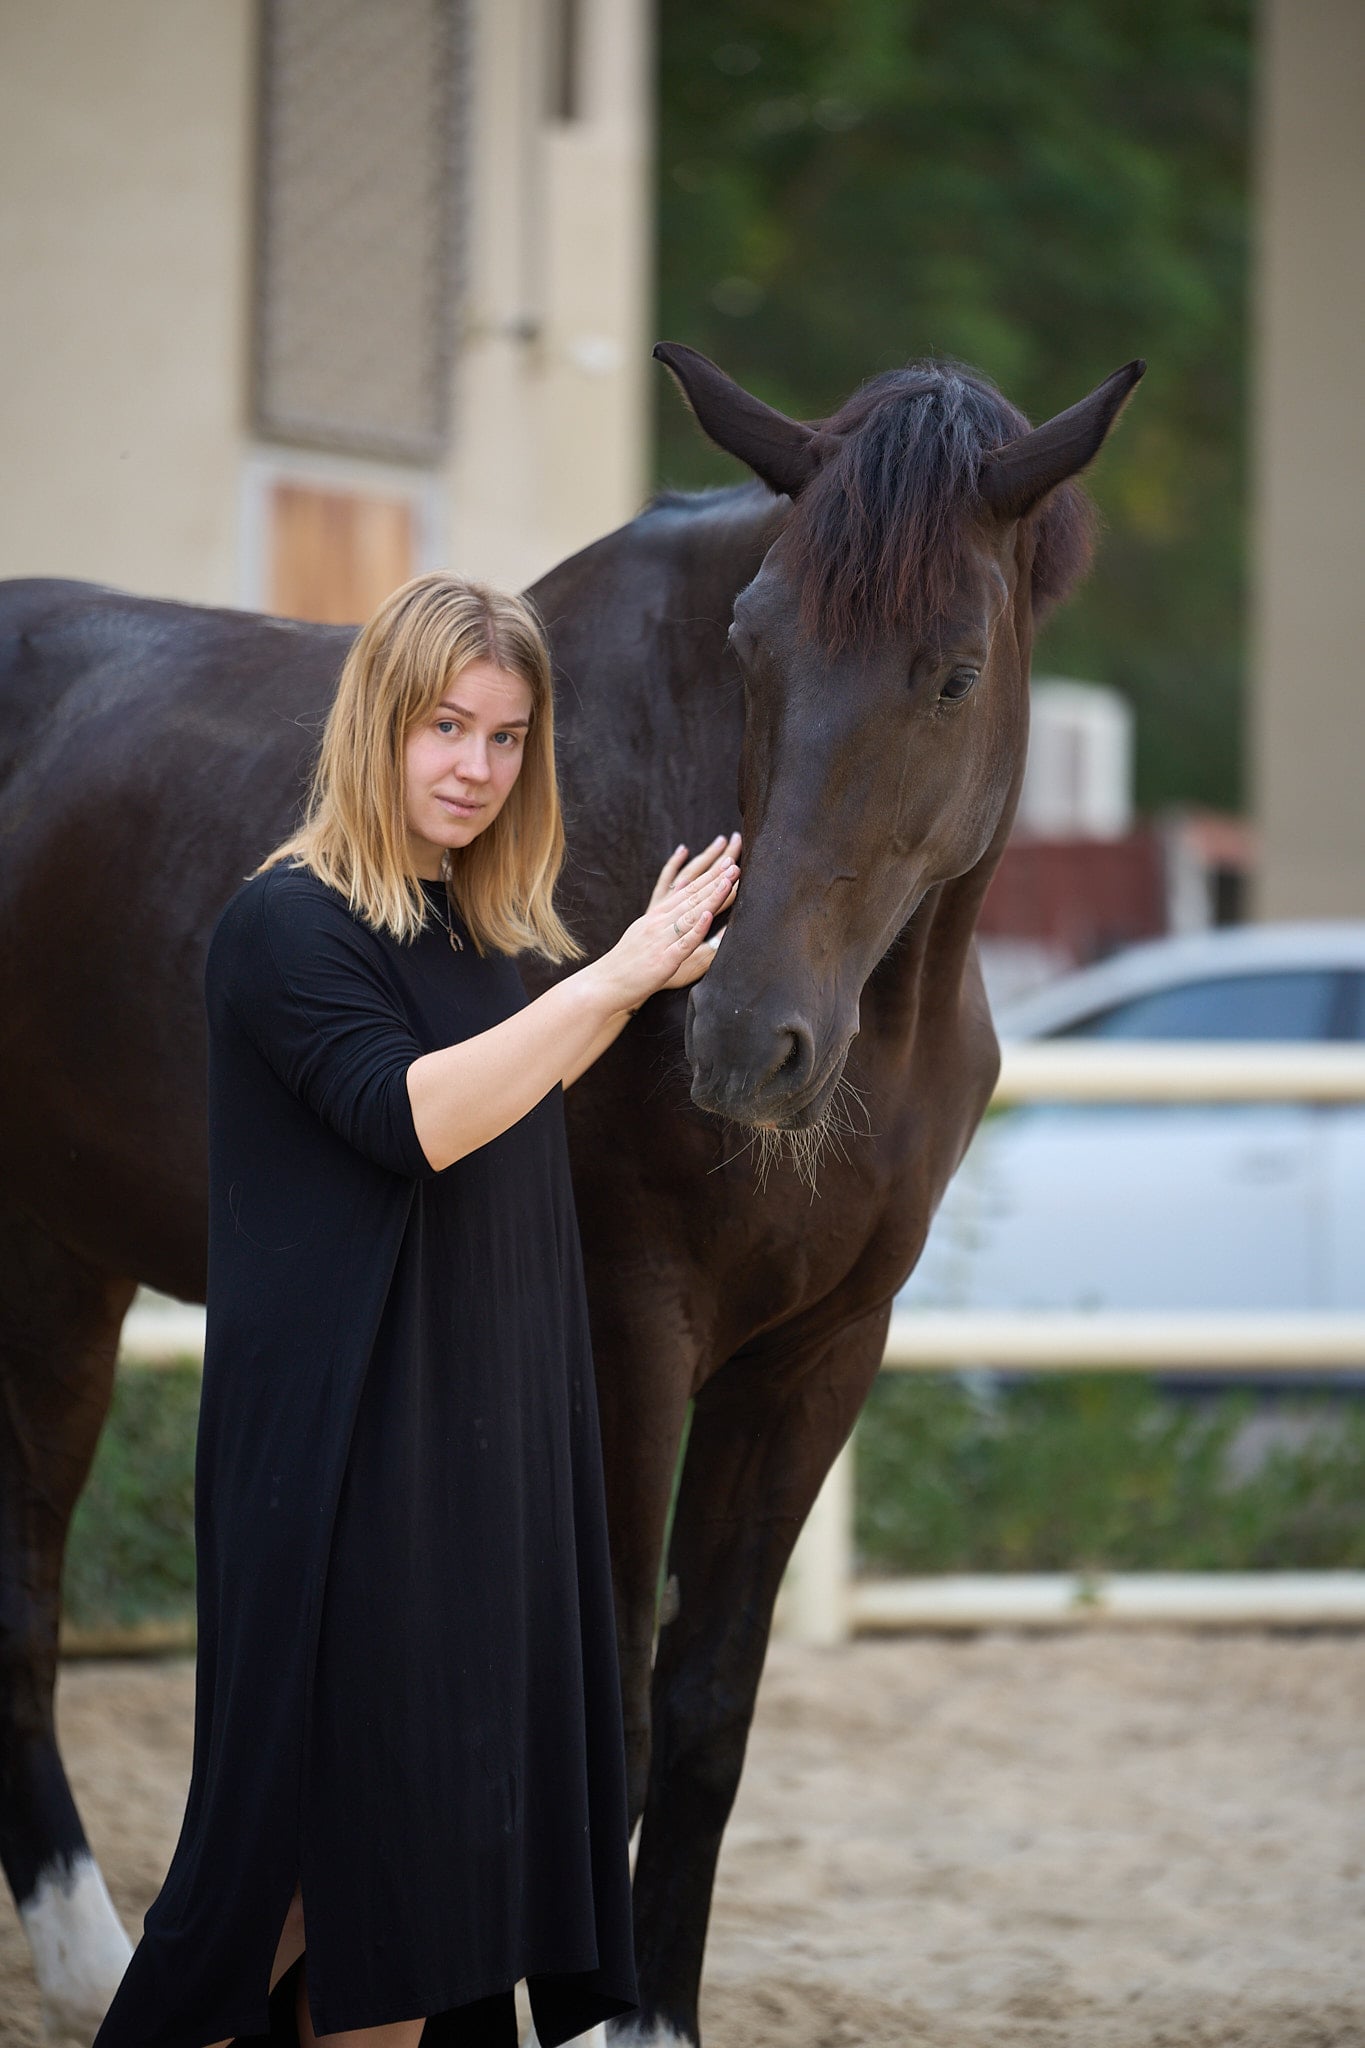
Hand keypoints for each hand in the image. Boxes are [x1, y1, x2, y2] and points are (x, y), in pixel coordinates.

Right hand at [590, 833, 740, 1014]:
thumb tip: (678, 912)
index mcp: (656, 916)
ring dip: (712, 897)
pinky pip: (683, 942)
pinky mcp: (663, 960)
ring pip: (690, 913)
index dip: (709, 877)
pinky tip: (707, 915)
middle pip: (692, 897)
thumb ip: (661, 922)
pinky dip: (696, 928)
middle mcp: (658, 923)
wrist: (603, 983)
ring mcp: (661, 940)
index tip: (727, 864)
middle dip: (715, 880)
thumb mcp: (644, 934)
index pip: (687, 892)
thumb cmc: (626, 963)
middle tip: (734, 864)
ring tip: (729, 882)